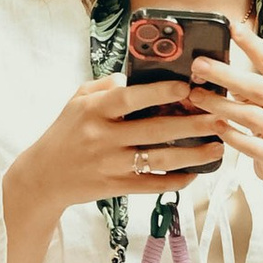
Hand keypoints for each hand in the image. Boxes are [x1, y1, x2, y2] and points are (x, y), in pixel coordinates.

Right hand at [9, 76, 226, 222]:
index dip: (158, 93)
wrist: (44, 176)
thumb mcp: (77, 100)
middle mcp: (103, 138)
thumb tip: (133, 75)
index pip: (129, 99)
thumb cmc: (64, 132)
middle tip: (218, 117)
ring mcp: (111, 165)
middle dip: (191, 124)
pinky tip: (195, 172)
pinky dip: (176, 180)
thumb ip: (104, 86)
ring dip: (193, 154)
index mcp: (93, 111)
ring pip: (160, 159)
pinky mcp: (116, 188)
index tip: (186, 87)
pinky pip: (153, 185)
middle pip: (154, 130)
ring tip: (217, 146)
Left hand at [189, 16, 262, 216]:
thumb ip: (253, 79)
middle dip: (225, 75)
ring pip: (251, 116)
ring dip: (219, 105)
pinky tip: (214, 125)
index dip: (252, 44)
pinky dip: (230, 134)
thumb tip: (214, 59)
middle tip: (199, 66)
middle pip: (258, 87)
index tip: (232, 27)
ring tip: (195, 96)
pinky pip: (251, 144)